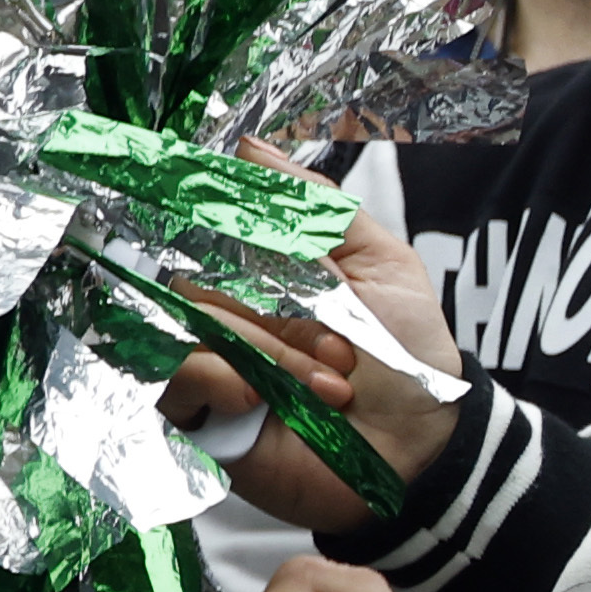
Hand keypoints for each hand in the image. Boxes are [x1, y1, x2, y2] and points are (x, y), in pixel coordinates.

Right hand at [189, 220, 470, 537]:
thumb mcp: (381, 266)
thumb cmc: (407, 355)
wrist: (422, 445)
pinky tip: (263, 398)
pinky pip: (167, 375)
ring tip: (331, 384)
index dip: (210, 220)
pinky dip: (220, 378)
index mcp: (255, 271)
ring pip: (182, 321)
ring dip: (264, 349)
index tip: (232, 223)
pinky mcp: (190, 413)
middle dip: (274, 308)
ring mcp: (199, 360)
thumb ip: (318, 206)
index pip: (200, 225)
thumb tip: (249, 146)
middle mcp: (218, 311)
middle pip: (191, 273)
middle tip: (342, 348)